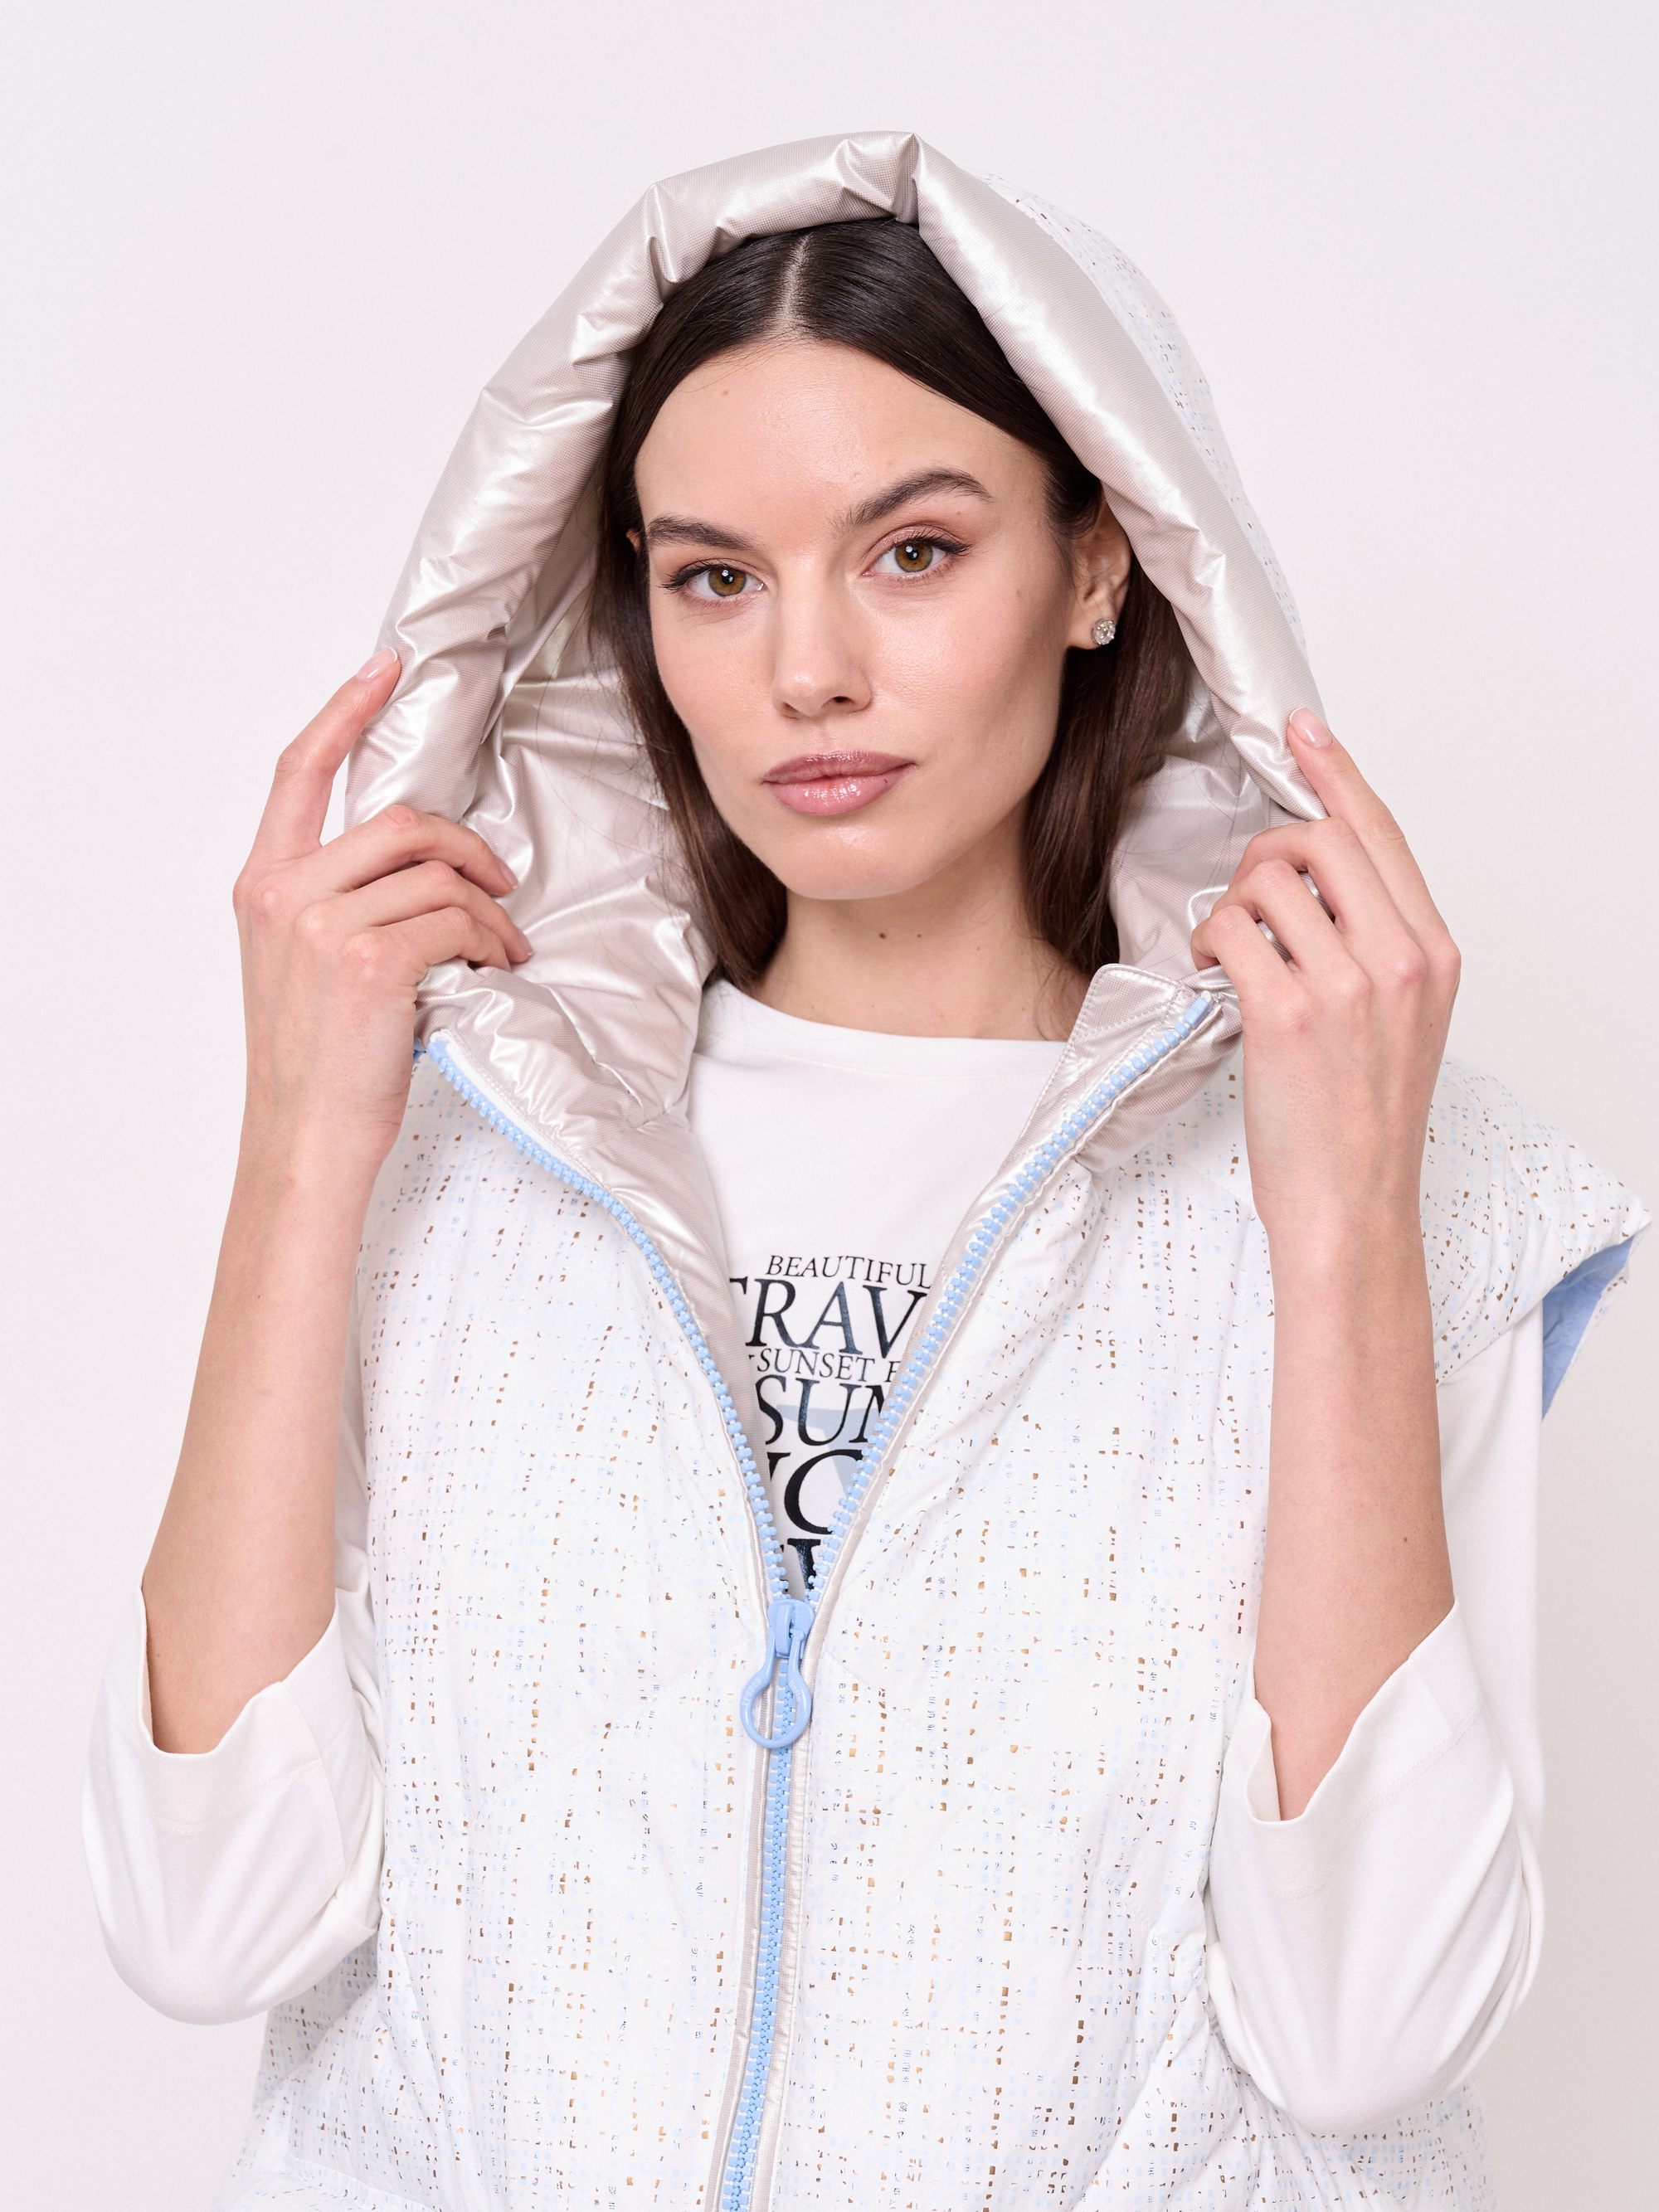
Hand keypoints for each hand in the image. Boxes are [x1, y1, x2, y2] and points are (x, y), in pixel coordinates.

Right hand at [234, 650, 530, 1171]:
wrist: (305, 1140)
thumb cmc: (316, 1064)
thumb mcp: (305, 966)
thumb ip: (339, 900)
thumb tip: (420, 867)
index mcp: (263, 883)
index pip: (299, 770)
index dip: (345, 709)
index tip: (385, 667)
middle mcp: (284, 892)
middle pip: (402, 821)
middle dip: (468, 850)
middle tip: (502, 889)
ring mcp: (324, 924)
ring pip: (439, 875)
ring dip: (490, 911)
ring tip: (503, 951)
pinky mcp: (371, 959)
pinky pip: (458, 920)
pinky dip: (492, 942)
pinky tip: (495, 971)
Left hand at [1190, 710, 1459, 1254]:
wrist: (1352, 1208)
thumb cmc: (1363, 1126)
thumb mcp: (1397, 1023)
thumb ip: (1373, 948)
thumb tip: (1311, 889)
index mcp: (1433, 952)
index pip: (1382, 835)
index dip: (1336, 774)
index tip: (1302, 732)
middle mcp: (1399, 958)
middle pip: (1319, 838)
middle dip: (1265, 852)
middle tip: (1247, 898)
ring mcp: (1346, 984)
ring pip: (1267, 881)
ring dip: (1231, 907)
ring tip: (1230, 956)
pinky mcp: (1288, 1014)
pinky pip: (1231, 930)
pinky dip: (1208, 942)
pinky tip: (1212, 974)